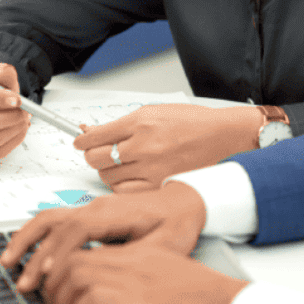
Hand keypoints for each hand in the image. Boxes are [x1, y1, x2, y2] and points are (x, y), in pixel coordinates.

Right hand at [0, 181, 206, 291]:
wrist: (188, 199)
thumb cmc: (179, 220)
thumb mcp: (164, 245)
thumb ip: (132, 257)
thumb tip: (103, 272)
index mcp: (113, 212)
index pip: (74, 232)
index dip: (58, 254)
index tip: (47, 276)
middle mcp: (97, 206)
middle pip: (52, 223)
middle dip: (33, 252)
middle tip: (23, 282)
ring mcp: (92, 208)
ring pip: (49, 217)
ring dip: (27, 238)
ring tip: (9, 261)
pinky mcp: (91, 214)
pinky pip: (57, 220)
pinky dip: (38, 234)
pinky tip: (30, 251)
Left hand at [42, 241, 248, 303]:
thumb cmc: (204, 300)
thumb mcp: (167, 279)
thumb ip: (143, 280)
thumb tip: (118, 297)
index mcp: (140, 253)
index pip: (89, 249)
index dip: (65, 268)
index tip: (58, 287)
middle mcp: (132, 259)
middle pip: (74, 257)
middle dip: (53, 282)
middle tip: (52, 303)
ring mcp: (133, 276)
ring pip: (74, 273)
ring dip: (61, 297)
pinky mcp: (135, 297)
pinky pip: (89, 296)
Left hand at [74, 104, 259, 191]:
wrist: (222, 136)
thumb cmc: (192, 122)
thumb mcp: (154, 112)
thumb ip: (122, 124)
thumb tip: (92, 131)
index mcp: (141, 122)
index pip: (95, 136)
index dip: (82, 140)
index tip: (80, 141)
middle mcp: (144, 146)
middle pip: (97, 158)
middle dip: (92, 155)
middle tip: (97, 152)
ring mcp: (152, 168)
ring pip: (108, 177)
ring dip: (108, 171)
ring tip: (119, 163)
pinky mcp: (159, 185)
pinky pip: (125, 192)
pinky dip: (122, 186)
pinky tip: (130, 177)